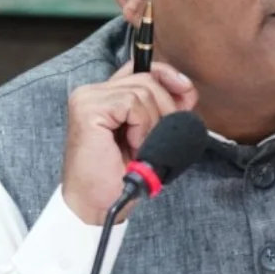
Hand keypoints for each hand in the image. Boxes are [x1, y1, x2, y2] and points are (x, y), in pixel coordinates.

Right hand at [62, 58, 197, 225]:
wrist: (99, 204)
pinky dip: (141, 126)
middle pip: (147, 79)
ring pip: (143, 91)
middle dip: (165, 109)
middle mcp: (93, 92)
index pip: (142, 68)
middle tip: (155, 140)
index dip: (167, 76)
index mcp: (106, 96)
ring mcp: (88, 98)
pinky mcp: (88, 109)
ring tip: (139, 147)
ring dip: (152, 124)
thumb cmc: (121, 176)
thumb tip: (186, 90)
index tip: (186, 93)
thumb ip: (164, 110)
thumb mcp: (152, 136)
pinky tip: (132, 145)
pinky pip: (132, 103)